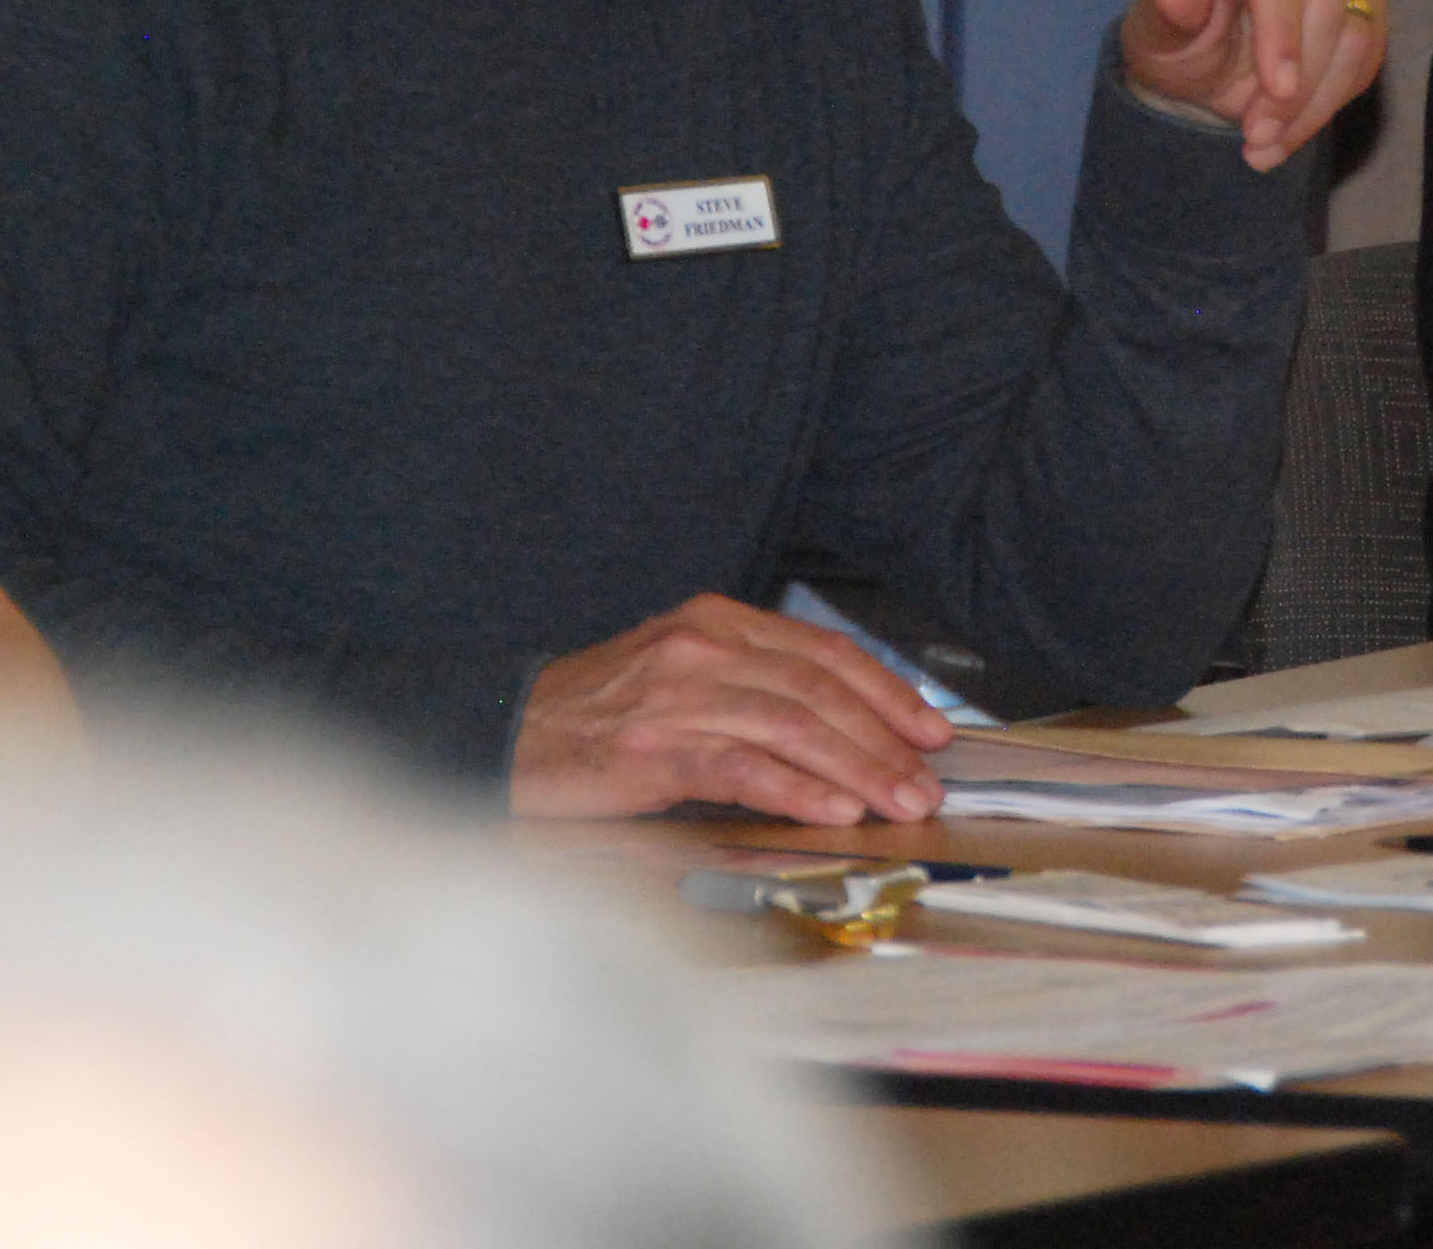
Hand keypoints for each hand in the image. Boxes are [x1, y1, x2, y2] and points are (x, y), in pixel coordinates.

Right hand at [510, 594, 953, 824]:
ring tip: (897, 802)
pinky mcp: (650, 751)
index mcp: (713, 622)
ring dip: (857, 769)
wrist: (503, 735)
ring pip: (791, 726)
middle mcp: (700, 649)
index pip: (821, 652)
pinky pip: (740, 767)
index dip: (886, 691)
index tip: (930, 729)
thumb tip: (841, 731)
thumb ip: (749, 689)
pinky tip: (832, 809)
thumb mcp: (678, 679)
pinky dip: (795, 788)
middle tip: (926, 781)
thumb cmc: (596, 717)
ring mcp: (675, 698)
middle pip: (817, 689)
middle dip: (884, 739)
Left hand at [1116, 0, 1386, 170]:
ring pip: (1356, 31)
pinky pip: (1370, 49)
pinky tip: (1296, 127)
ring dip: (1318, 103)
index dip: (1282, 31)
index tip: (1277, 93)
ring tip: (1270, 144)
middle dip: (1297, 86)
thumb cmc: (1175, 36)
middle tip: (1257, 136)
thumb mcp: (1154, 35)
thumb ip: (1167, 15)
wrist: (1202, 54)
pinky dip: (1337, 99)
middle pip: (1323, 0)